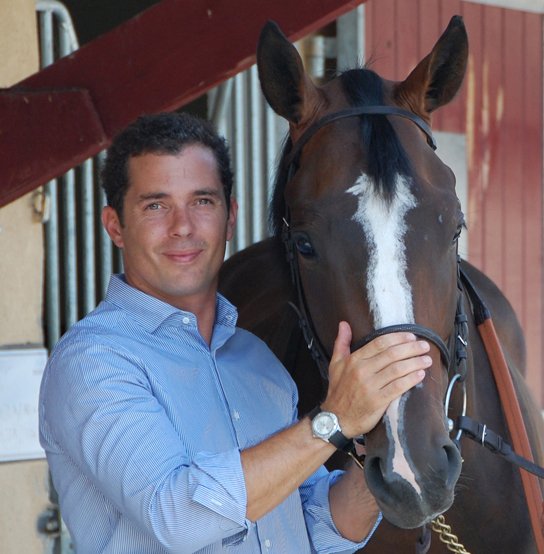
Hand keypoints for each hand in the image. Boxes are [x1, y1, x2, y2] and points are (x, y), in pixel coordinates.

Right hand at [321, 322, 430, 436]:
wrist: (336, 419)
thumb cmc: (338, 391)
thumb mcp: (335, 364)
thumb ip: (341, 343)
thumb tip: (344, 324)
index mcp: (354, 360)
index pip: (380, 343)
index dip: (398, 338)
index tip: (411, 336)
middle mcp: (362, 371)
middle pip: (392, 354)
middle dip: (411, 348)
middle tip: (424, 345)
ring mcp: (370, 386)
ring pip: (397, 370)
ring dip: (415, 363)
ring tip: (427, 359)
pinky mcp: (378, 401)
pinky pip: (398, 387)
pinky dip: (411, 380)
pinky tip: (420, 375)